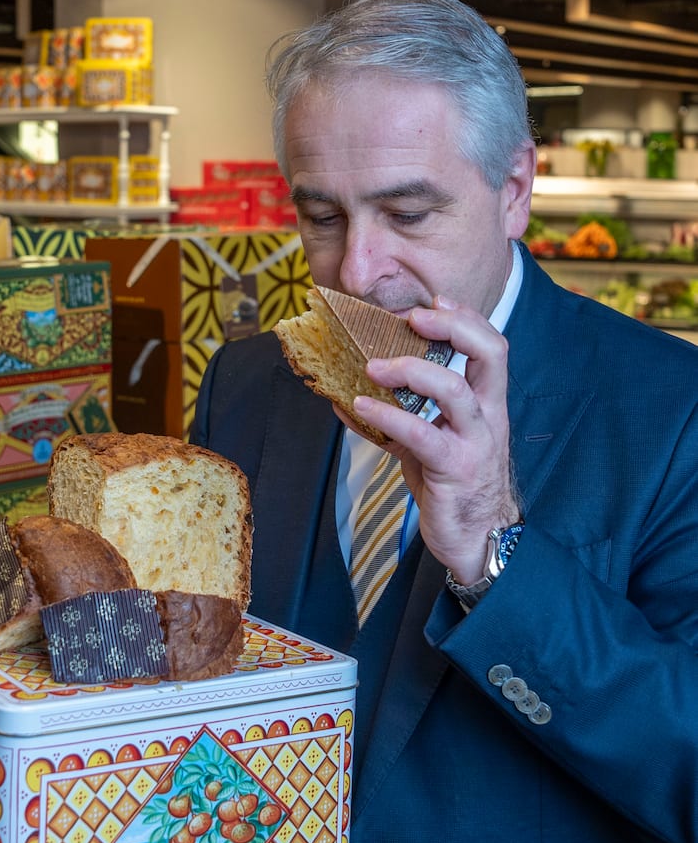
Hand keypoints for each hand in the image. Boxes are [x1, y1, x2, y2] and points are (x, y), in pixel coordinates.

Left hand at [348, 295, 520, 583]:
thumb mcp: (430, 443)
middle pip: (490, 353)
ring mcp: (475, 442)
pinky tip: (359, 407)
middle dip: (452, 325)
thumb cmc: (453, 486)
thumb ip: (402, 417)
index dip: (466, 318)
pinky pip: (421, 435)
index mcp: (487, 404)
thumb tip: (350, 396)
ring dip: (412, 370)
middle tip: (412, 317)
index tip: (434, 302)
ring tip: (373, 366)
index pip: (492, 346)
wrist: (478, 540)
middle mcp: (488, 416)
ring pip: (455, 390)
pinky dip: (387, 416)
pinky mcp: (454, 469)